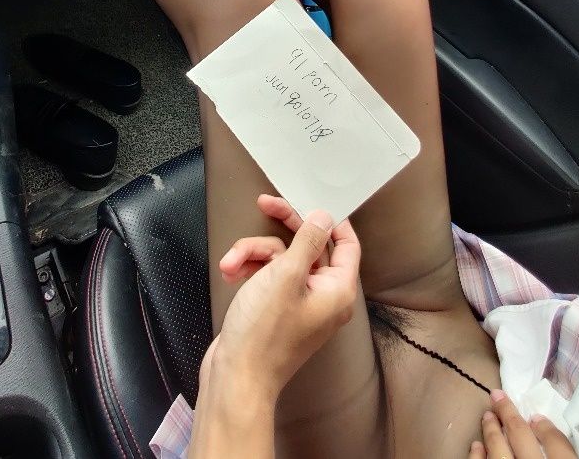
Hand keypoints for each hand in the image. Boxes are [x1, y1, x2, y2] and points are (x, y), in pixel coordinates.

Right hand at [210, 194, 360, 398]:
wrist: (234, 377)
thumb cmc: (264, 332)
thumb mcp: (286, 275)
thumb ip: (308, 240)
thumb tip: (324, 217)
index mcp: (337, 290)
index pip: (347, 244)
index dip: (331, 221)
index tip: (311, 200)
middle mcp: (322, 296)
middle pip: (307, 245)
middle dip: (281, 227)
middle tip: (264, 203)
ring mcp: (298, 302)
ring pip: (280, 258)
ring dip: (253, 253)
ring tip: (231, 263)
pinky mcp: (275, 308)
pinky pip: (267, 275)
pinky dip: (248, 270)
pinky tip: (231, 273)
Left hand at [469, 390, 578, 457]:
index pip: (558, 445)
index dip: (547, 429)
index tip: (537, 417)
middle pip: (521, 437)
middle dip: (508, 414)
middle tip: (498, 396)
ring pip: (498, 450)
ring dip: (491, 431)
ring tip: (487, 416)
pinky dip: (477, 455)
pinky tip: (476, 446)